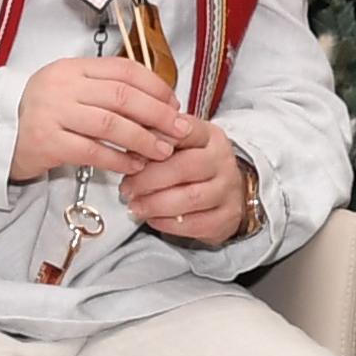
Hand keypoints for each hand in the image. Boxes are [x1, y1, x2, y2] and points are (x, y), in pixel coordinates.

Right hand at [11, 55, 178, 181]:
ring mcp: (52, 113)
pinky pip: (92, 151)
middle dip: (157, 114)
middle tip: (179, 130)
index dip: (155, 87)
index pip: (124, 70)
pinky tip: (134, 166)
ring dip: (143, 139)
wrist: (0, 136)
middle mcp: (63, 86)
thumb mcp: (72, 91)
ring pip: (110, 124)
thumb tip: (161, 103)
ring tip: (162, 152)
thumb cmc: (45, 114)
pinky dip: (118, 159)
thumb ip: (107, 91)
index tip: (174, 104)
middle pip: (122, 96)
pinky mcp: (46, 142)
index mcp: (74, 68)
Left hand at [120, 116, 250, 245]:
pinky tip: (152, 219)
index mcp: (209, 136)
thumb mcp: (180, 144)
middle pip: (184, 167)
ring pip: (190, 198)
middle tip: (127, 188)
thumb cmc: (195, 165)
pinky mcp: (227, 217)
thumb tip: (130, 148)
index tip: (131, 155)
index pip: (183, 132)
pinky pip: (194, 224)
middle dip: (148, 180)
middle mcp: (222, 161)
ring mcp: (227, 190)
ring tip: (135, 206)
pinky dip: (167, 223)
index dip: (154, 143)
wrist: (226, 192)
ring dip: (156, 204)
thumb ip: (156, 141)